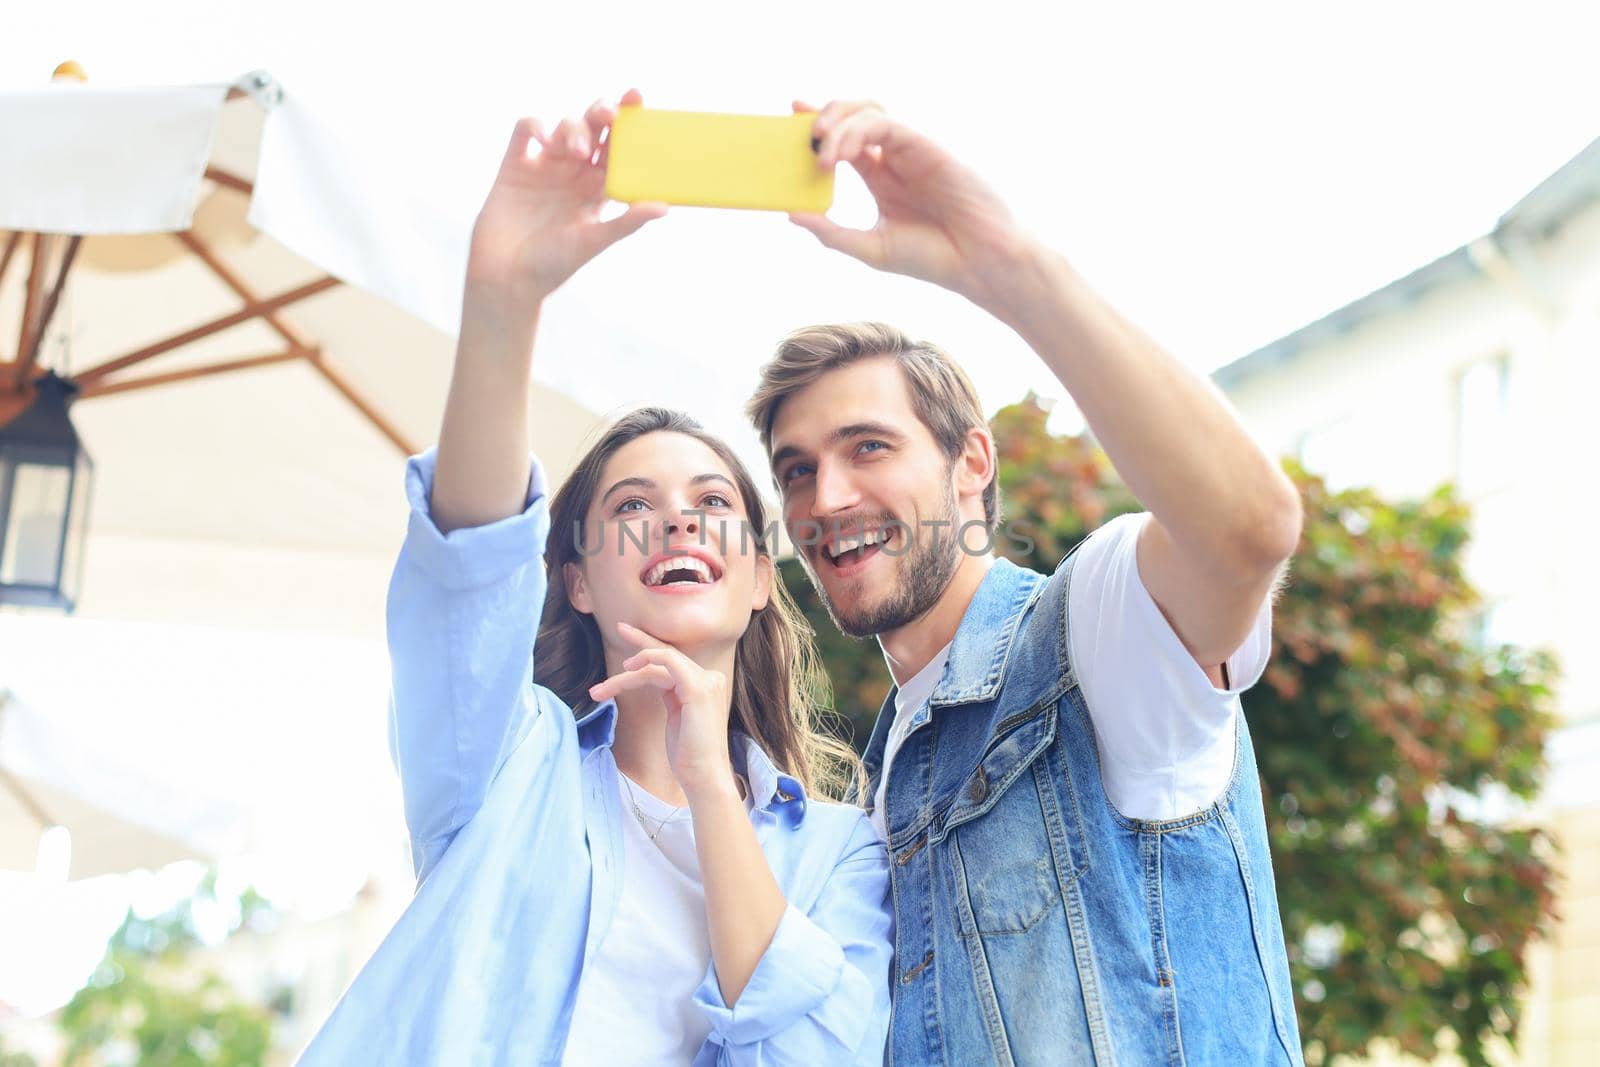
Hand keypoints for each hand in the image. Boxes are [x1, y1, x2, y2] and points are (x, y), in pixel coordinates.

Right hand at [466, 89, 667, 303]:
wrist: (506, 278)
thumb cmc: (553, 266)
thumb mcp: (593, 242)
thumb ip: (626, 222)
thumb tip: (665, 207)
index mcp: (597, 189)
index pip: (618, 149)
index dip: (628, 123)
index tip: (637, 99)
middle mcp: (573, 174)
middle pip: (592, 129)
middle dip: (601, 114)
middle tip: (609, 114)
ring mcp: (544, 167)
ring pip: (563, 127)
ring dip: (573, 129)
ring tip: (575, 152)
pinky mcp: (514, 165)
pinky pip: (525, 131)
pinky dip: (535, 126)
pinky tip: (542, 138)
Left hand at [588, 622, 737, 803]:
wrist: (703, 776)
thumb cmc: (688, 755)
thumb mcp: (676, 718)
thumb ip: (670, 696)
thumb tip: (649, 679)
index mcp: (703, 685)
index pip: (673, 660)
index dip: (650, 648)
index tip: (628, 639)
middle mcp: (708, 678)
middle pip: (668, 653)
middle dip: (641, 640)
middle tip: (619, 627)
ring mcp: (705, 681)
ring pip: (659, 661)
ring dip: (626, 674)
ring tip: (602, 689)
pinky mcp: (697, 687)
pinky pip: (667, 661)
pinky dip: (646, 659)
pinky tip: (627, 670)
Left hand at [790, 99, 1036, 310]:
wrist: (977, 264)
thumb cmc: (932, 259)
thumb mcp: (870, 248)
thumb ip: (831, 232)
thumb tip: (790, 214)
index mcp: (881, 178)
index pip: (843, 142)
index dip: (818, 126)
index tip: (791, 114)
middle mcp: (894, 159)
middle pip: (854, 117)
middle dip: (824, 117)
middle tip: (802, 136)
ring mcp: (910, 151)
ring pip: (869, 112)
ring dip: (838, 124)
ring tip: (820, 152)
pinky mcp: (925, 147)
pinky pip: (886, 124)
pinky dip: (858, 132)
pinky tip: (840, 154)